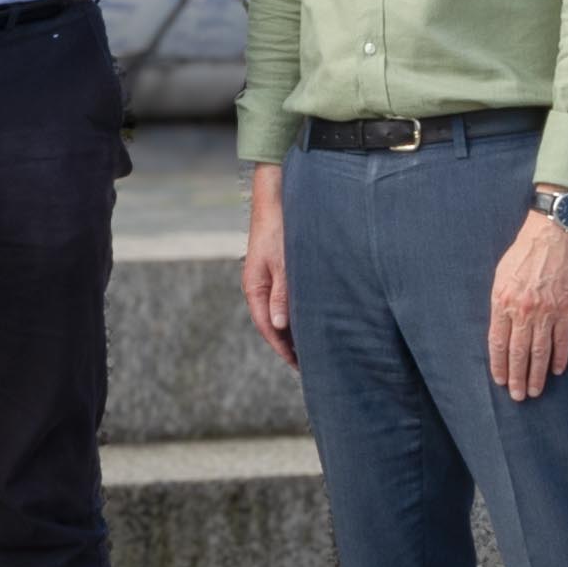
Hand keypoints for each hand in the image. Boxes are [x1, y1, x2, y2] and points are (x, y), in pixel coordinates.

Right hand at [243, 161, 293, 364]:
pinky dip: (295, 313)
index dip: (283, 349)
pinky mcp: (276, 272)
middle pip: (272, 325)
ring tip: (312, 348)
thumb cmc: (280, 231)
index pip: (267, 328)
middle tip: (309, 364)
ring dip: (293, 330)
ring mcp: (266, 280)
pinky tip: (309, 318)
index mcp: (254, 289)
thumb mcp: (283, 264)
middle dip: (288, 345)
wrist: (275, 200)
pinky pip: (284, 300)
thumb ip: (282, 295)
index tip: (299, 366)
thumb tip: (279, 327)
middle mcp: (258, 288)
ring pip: (279, 313)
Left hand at [488, 207, 567, 401]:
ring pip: (540, 352)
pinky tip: (556, 370)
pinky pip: (562, 341)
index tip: (500, 380)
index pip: (498, 343)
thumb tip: (499, 326)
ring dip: (537, 375)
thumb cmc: (525, 250)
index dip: (499, 365)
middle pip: (518, 353)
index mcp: (502, 301)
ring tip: (535, 391)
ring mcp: (546, 312)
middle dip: (517, 378)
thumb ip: (500, 301)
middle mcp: (523, 311)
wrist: (554, 232)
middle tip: (518, 396)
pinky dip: (559, 358)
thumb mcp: (501, 273)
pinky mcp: (567, 309)